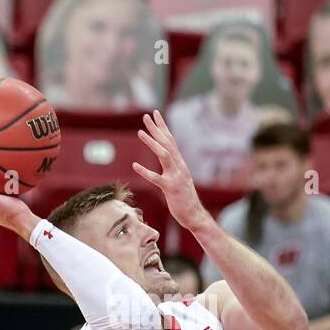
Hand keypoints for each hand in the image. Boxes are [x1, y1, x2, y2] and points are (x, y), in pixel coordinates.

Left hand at [132, 111, 208, 232]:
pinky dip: (145, 172)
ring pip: (164, 155)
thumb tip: (167, 159)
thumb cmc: (185, 199)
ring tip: (140, 133)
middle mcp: (179, 166)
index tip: (155, 114)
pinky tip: (135, 166)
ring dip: (152, 143)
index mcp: (180, 163)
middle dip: (157, 128)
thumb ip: (173, 168)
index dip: (163, 126)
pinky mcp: (171, 188)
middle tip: (147, 115)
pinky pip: (156, 179)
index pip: (170, 140)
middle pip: (167, 143)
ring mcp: (176, 177)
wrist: (195, 215)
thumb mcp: (179, 179)